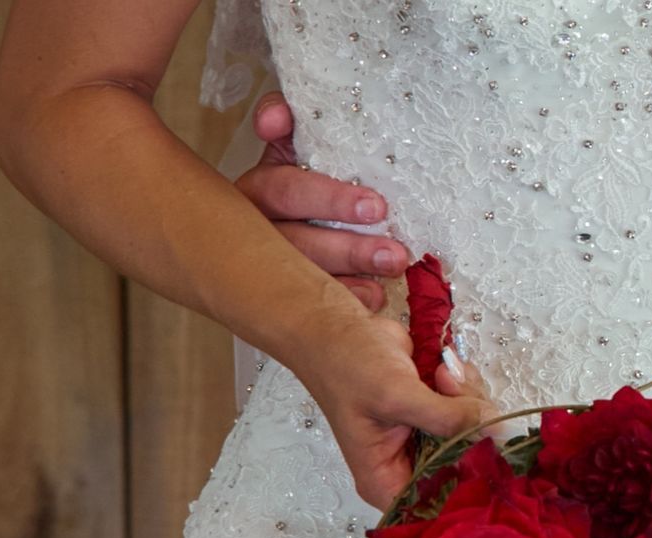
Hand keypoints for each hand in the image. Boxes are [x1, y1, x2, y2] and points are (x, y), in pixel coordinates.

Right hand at [236, 91, 409, 311]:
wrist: (300, 219)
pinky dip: (350, 301)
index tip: (376, 207)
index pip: (285, 191)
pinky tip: (376, 297)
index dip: (327, 198)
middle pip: (297, 242)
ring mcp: (269, 267)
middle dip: (349, 248)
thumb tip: (276, 117)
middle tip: (394, 251)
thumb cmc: (309, 177)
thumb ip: (290, 124)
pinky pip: (315, 306)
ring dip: (353, 274)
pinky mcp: (289, 296)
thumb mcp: (296, 145)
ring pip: (305, 276)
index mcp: (260, 189)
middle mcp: (257, 230)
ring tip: (393, 269)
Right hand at [295, 293, 492, 510]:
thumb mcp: (394, 393)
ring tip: (441, 374)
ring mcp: (427, 443)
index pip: (440, 508)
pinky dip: (467, 388)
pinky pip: (472, 413)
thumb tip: (496, 430)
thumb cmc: (347, 365)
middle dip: (471, 428)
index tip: (491, 451)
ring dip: (469, 400)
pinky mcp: (437, 417)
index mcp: (387, 483)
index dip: (471, 486)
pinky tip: (445, 369)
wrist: (336, 326)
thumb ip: (446, 417)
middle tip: (451, 387)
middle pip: (466, 471)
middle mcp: (409, 470)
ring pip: (475, 438)